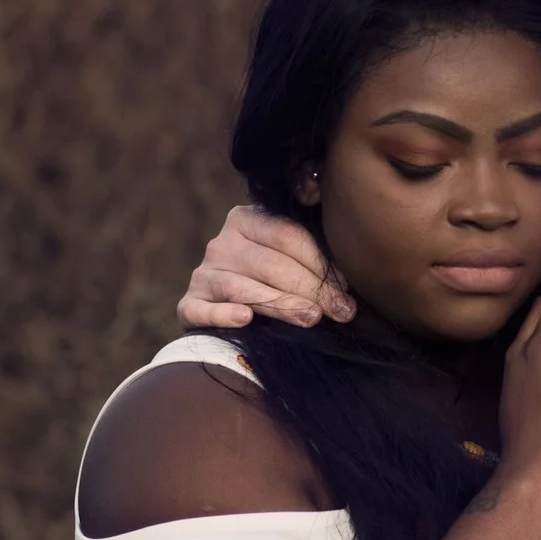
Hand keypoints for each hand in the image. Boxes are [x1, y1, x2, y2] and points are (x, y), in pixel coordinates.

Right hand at [176, 205, 356, 328]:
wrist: (231, 314)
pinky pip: (203, 309)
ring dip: (280, 303)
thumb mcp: (292, 260)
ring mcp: (203, 274)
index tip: (349, 289)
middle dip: (311, 289)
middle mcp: (221, 242)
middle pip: (270, 264)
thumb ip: (314, 255)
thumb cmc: (276, 285)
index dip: (321, 264)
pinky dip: (222, 314)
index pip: (287, 237)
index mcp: (247, 219)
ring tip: (312, 318)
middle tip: (341, 311)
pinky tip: (245, 320)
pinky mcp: (189, 305)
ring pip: (242, 287)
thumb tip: (351, 275)